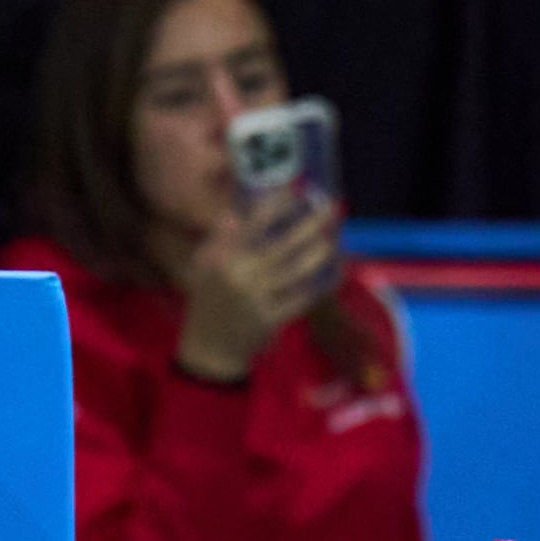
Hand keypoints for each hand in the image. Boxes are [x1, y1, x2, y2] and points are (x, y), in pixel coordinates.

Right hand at [174, 190, 342, 383]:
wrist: (209, 348)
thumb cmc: (208, 300)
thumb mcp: (204, 265)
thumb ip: (221, 237)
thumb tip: (238, 211)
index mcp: (221, 255)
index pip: (253, 222)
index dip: (278, 204)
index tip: (299, 192)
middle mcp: (239, 273)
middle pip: (284, 243)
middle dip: (311, 223)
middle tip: (331, 208)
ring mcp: (257, 297)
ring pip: (298, 269)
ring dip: (321, 251)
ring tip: (335, 238)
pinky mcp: (272, 318)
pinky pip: (304, 296)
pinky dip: (322, 283)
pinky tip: (335, 270)